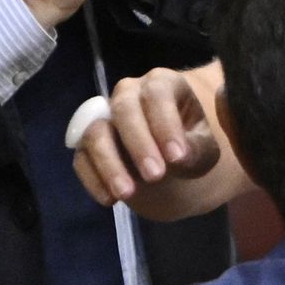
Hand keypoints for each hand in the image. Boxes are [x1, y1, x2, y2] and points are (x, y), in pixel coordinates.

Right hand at [72, 68, 222, 220]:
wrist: (168, 164)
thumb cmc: (188, 147)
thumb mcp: (203, 149)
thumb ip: (196, 150)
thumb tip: (178, 158)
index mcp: (161, 84)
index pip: (158, 94)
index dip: (165, 124)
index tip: (176, 157)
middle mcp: (128, 94)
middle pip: (123, 108)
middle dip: (138, 143)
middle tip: (155, 176)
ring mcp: (103, 117)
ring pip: (96, 132)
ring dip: (110, 164)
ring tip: (128, 193)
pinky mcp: (85, 145)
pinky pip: (82, 159)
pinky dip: (94, 179)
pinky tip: (111, 200)